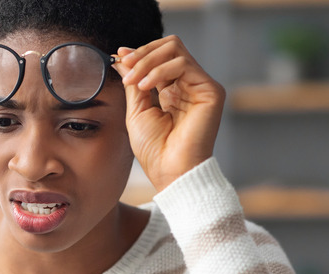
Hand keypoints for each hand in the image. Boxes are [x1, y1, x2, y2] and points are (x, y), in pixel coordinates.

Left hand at [112, 35, 225, 191]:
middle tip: (125, 64)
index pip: (160, 57)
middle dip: (143, 53)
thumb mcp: (136, 109)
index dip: (139, 53)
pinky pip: (183, 64)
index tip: (117, 55)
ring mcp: (201, 86)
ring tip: (133, 81)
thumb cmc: (154, 149)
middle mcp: (189, 85)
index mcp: (173, 89)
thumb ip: (133, 81)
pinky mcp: (210, 90)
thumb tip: (121, 56)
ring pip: (175, 50)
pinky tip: (145, 86)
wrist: (169, 170)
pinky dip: (159, 70)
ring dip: (147, 61)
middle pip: (169, 46)